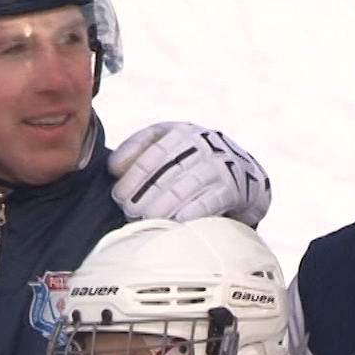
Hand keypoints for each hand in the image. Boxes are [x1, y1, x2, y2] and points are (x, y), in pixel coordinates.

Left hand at [110, 121, 270, 226]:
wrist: (240, 171)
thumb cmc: (189, 162)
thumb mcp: (167, 148)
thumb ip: (138, 152)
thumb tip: (114, 168)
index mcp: (179, 132)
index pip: (152, 151)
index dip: (133, 175)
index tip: (118, 195)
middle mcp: (200, 143)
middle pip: (167, 169)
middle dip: (145, 193)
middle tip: (129, 212)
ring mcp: (216, 164)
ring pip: (186, 185)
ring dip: (164, 205)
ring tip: (147, 220)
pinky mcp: (231, 187)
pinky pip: (210, 200)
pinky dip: (193, 211)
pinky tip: (176, 222)